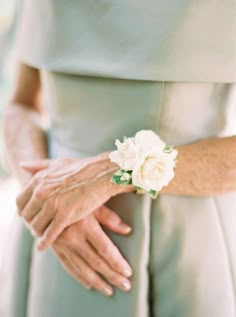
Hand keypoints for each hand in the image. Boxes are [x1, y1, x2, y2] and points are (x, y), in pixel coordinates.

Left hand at [16, 154, 133, 249]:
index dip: (24, 211)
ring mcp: (52, 204)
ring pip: (36, 226)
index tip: (30, 216)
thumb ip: (39, 165)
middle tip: (36, 227)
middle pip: (27, 216)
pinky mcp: (65, 216)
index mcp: (39, 180)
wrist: (103, 174)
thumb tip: (23, 166)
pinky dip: (45, 242)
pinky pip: (49, 234)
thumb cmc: (84, 167)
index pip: (20, 202)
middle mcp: (41, 192)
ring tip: (42, 236)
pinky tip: (43, 246)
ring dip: (38, 232)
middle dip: (30, 222)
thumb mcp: (58, 162)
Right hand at [52, 205, 132, 295]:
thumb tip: (127, 230)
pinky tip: (89, 284)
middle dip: (112, 276)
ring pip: (82, 269)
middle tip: (125, 285)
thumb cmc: (74, 197)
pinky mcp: (55, 248)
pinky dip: (79, 277)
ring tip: (109, 290)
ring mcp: (63, 245)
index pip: (105, 249)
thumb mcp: (93, 204)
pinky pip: (68, 266)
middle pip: (96, 262)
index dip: (117, 262)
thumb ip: (110, 218)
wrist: (46, 199)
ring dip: (97, 282)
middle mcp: (73, 238)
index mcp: (85, 226)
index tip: (128, 272)